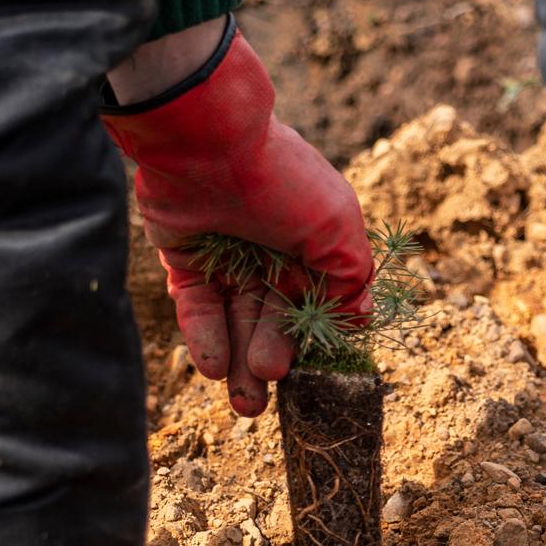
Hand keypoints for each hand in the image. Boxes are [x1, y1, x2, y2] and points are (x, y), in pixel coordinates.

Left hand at [102, 20, 371, 416]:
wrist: (208, 143)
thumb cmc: (283, 181)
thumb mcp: (336, 226)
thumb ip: (350, 275)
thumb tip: (360, 319)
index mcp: (311, 244)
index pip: (313, 305)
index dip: (310, 341)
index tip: (310, 375)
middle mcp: (269, 253)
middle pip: (271, 320)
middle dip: (269, 360)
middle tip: (263, 396)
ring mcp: (226, 257)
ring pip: (235, 320)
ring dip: (238, 362)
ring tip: (243, 402)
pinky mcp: (185, 259)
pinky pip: (197, 308)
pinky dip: (206, 337)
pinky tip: (213, 366)